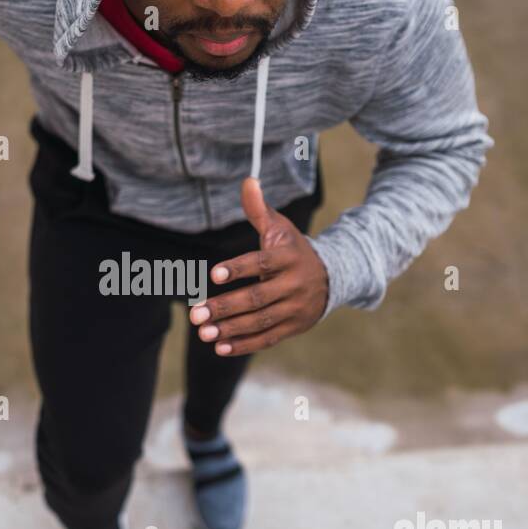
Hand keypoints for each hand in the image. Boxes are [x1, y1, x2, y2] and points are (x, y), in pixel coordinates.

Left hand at [189, 177, 328, 355]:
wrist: (332, 277)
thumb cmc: (292, 249)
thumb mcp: (279, 228)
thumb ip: (259, 210)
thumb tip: (248, 181)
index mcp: (288, 258)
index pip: (261, 263)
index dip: (238, 269)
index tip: (212, 275)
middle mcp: (294, 285)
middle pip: (257, 299)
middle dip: (224, 307)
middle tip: (195, 315)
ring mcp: (295, 308)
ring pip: (260, 321)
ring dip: (230, 329)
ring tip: (203, 332)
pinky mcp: (294, 327)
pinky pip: (268, 339)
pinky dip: (244, 344)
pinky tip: (220, 347)